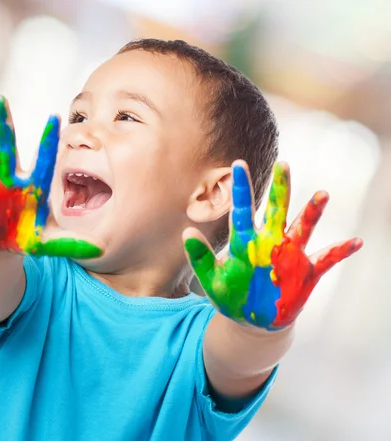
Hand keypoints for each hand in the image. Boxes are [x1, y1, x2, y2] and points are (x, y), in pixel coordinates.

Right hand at [0, 96, 101, 258]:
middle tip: (1, 98)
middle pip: (5, 150)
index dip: (47, 142)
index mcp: (29, 187)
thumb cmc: (24, 234)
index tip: (55, 117)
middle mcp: (6, 182)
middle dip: (4, 127)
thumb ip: (71, 245)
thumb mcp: (47, 241)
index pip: (42, 161)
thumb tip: (101, 251)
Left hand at [184, 161, 361, 329]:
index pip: (243, 211)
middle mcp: (270, 242)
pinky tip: (356, 242)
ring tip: (322, 194)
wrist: (253, 323)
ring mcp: (290, 255)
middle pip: (276, 210)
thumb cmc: (231, 298)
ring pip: (302, 227)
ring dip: (312, 212)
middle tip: (283, 163)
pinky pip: (327, 258)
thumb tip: (186, 232)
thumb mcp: (212, 280)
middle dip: (280, 188)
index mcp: (246, 242)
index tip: (239, 164)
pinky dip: (341, 250)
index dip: (242, 189)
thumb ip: (200, 258)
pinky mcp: (306, 272)